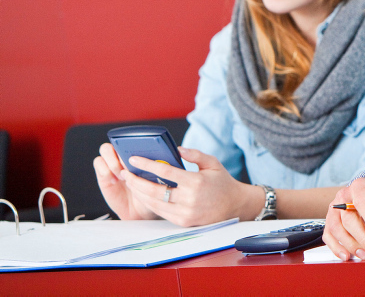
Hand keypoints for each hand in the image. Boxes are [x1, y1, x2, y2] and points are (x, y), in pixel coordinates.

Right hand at [94, 142, 159, 219]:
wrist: (140, 211)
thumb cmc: (152, 192)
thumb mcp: (160, 177)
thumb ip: (163, 164)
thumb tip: (175, 150)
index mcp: (140, 152)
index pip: (133, 136)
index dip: (133, 140)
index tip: (139, 152)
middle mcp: (124, 155)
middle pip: (116, 140)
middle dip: (121, 150)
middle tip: (128, 163)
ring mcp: (113, 163)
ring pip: (105, 149)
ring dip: (113, 161)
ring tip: (122, 174)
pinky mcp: (103, 174)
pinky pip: (98, 163)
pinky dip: (105, 170)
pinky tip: (115, 181)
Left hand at [113, 146, 261, 225]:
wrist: (234, 205)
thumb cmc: (222, 182)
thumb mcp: (213, 163)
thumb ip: (195, 154)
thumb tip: (176, 149)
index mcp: (196, 182)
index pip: (165, 172)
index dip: (147, 164)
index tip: (134, 158)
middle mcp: (189, 199)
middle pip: (154, 190)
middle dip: (136, 180)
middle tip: (124, 172)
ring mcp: (185, 212)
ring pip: (154, 203)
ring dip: (139, 193)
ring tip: (130, 183)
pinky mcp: (182, 222)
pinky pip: (160, 212)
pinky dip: (149, 202)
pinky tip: (142, 194)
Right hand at [323, 177, 364, 260]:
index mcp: (361, 187)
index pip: (362, 203)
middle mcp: (344, 196)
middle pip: (348, 219)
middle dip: (363, 238)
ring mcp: (334, 208)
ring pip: (337, 229)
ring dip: (350, 245)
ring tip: (364, 255)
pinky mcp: (330, 220)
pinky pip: (328, 235)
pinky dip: (336, 247)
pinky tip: (347, 256)